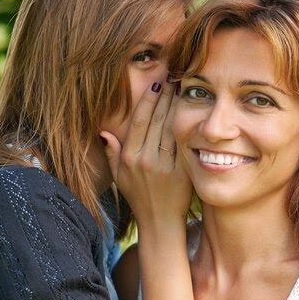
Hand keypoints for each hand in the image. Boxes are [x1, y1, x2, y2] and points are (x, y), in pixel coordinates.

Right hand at [100, 80, 191, 230]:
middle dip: (166, 95)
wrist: (160, 222)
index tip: (157, 84)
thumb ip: (112, 154)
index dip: (149, 99)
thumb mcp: (119, 178)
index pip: (140, 120)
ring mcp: (164, 166)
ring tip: (184, 88)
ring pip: (172, 128)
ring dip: (178, 106)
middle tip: (174, 77)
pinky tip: (194, 112)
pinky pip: (185, 144)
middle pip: (157, 119)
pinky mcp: (181, 172)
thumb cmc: (139, 199)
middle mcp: (145, 160)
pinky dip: (189, 126)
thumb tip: (104, 132)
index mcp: (130, 158)